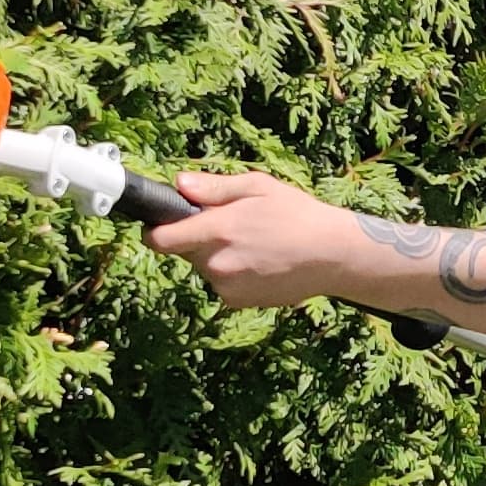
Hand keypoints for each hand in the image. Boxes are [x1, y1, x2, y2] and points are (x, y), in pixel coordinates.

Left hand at [141, 170, 375, 309]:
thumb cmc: (298, 214)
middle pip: (184, 251)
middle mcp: (216, 263)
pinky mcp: (238, 301)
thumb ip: (213, 188)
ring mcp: (227, 286)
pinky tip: (259, 262)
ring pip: (205, 268)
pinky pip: (222, 284)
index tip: (157, 225)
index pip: (161, 240)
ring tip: (253, 244)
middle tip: (231, 226)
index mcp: (217, 230)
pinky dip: (233, 274)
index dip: (154, 231)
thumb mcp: (257, 187)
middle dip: (197, 239)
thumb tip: (179, 184)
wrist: (332, 255)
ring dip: (217, 257)